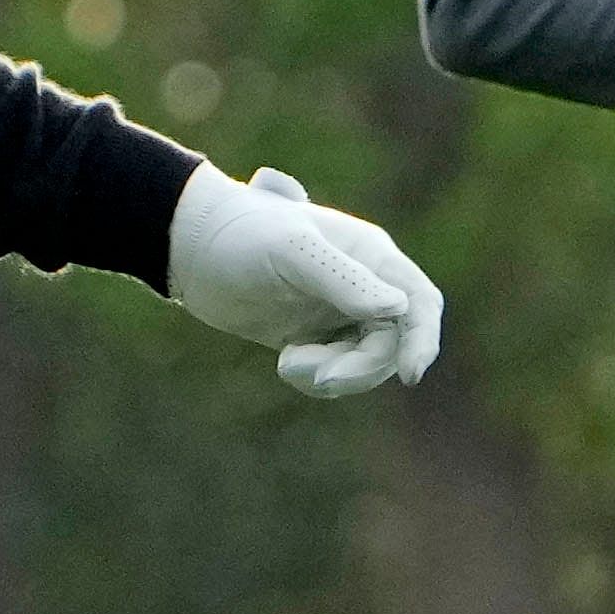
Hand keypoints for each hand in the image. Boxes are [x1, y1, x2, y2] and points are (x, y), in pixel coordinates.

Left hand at [160, 161, 446, 399]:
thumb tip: (398, 308)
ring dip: (333, 375)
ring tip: (287, 363)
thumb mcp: (293, 253)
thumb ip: (345, 279)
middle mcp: (362, 286)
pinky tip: (284, 361)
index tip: (410, 375)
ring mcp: (338, 314)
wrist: (191, 249)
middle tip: (319, 379)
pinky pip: (333, 372)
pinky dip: (314, 378)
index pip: (419, 302)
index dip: (423, 339)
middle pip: (391, 345)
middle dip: (360, 368)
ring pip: (363, 365)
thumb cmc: (242, 234)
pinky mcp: (313, 337)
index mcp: (369, 256)